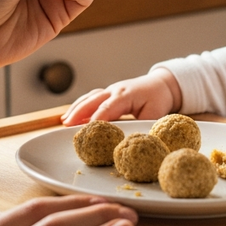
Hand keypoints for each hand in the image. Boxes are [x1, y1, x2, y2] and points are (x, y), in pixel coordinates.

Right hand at [61, 69, 181, 125]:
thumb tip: (131, 140)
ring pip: (89, 97)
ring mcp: (110, 90)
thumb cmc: (158, 100)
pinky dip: (79, 105)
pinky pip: (90, 98)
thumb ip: (142, 126)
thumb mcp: (155, 114)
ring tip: (65, 121)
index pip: (107, 108)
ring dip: (76, 108)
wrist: (160, 85)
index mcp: (126, 95)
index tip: (86, 130)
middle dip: (79, 112)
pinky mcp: (107, 93)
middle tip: (67, 124)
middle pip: (93, 100)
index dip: (96, 119)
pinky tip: (69, 115)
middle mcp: (115, 90)